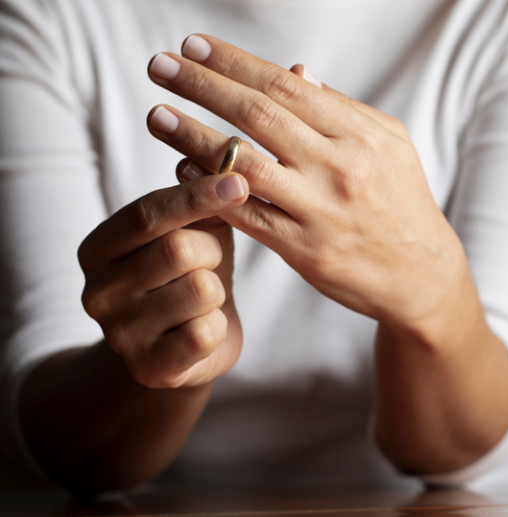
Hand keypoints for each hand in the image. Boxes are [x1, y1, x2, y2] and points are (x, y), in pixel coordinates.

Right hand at [78, 173, 248, 387]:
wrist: (185, 347)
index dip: (197, 196)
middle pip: (178, 249)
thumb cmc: (190, 275)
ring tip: (204, 298)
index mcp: (98, 248)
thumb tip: (219, 154)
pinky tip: (204, 329)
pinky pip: (206, 333)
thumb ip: (200, 198)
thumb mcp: (193, 231)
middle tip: (210, 261)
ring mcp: (119, 334)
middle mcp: (97, 291)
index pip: (148, 213)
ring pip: (200, 290)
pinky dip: (218, 326)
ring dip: (217, 291)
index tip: (238, 181)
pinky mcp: (150, 368)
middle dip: (212, 251)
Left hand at [146, 35, 468, 337]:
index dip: (235, 63)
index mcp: (361, 135)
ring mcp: (320, 210)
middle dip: (204, 86)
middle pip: (259, 116)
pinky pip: (246, 215)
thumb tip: (296, 73)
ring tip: (156, 114)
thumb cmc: (402, 202)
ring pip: (244, 166)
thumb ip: (340, 110)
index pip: (286, 87)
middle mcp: (340, 168)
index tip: (193, 46)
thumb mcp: (388, 145)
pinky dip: (210, 191)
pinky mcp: (305, 250)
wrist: (421, 274)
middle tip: (160, 65)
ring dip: (193, 137)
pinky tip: (181, 171)